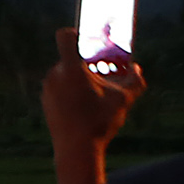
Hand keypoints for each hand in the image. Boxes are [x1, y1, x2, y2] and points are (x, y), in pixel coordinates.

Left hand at [42, 28, 144, 158]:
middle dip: (88, 65)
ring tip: (96, 95)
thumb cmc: (99, 122)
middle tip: (103, 74)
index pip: (65, 37)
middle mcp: (54, 75)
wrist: (75, 150)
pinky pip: (59, 88)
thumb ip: (133, 81)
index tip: (89, 42)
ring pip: (65, 75)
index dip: (76, 33)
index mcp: (70, 69)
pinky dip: (71, 92)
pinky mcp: (45, 101)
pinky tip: (85, 106)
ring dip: (80, 80)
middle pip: (71, 59)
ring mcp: (47, 88)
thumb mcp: (123, 100)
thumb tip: (137, 69)